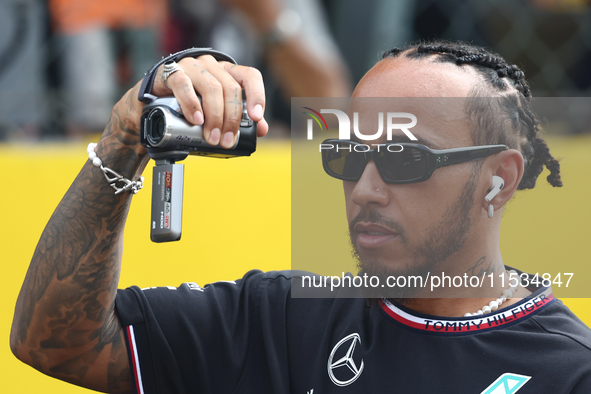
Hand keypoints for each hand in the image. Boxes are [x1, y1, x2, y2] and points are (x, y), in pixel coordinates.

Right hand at [151, 56, 267, 147]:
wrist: (154, 100)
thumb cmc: (189, 103)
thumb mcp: (216, 110)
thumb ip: (239, 118)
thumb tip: (262, 129)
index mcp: (227, 72)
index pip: (249, 76)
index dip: (257, 95)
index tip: (256, 117)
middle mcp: (212, 65)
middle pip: (230, 88)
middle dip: (231, 118)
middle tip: (227, 140)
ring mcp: (192, 66)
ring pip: (211, 87)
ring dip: (214, 116)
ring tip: (212, 137)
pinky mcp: (171, 72)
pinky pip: (183, 84)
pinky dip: (191, 104)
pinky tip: (195, 119)